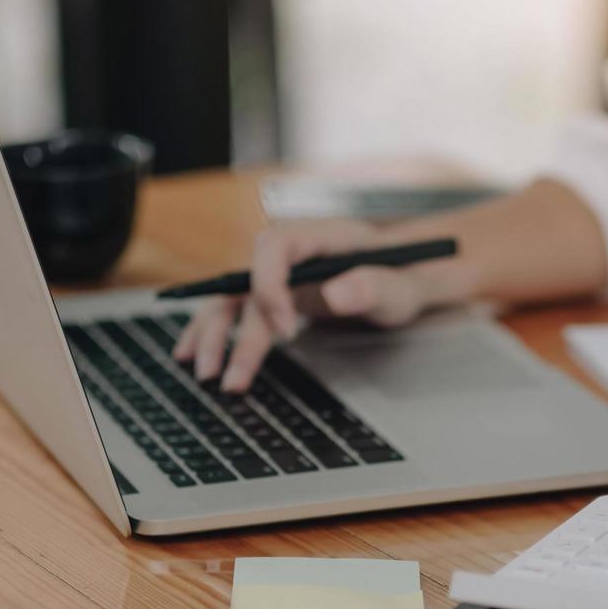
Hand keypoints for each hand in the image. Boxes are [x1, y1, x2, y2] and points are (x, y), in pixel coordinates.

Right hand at [171, 219, 437, 390]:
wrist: (417, 276)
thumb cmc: (413, 276)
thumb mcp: (405, 286)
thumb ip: (375, 286)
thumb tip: (334, 293)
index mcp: (322, 235)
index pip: (274, 247)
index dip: (270, 287)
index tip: (284, 330)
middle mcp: (295, 252)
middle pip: (245, 280)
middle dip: (227, 326)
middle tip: (220, 370)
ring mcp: (285, 274)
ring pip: (235, 299)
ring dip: (214, 335)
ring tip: (203, 373)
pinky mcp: (280, 296)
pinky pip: (239, 309)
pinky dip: (216, 330)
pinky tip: (190, 352)